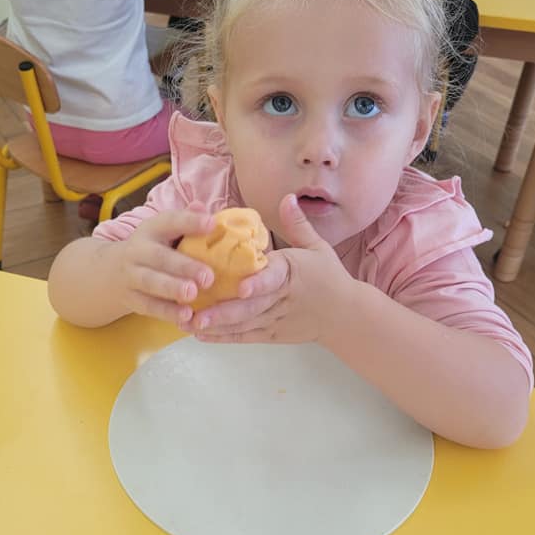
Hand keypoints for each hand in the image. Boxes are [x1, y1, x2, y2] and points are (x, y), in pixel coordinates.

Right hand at [119, 206, 215, 326]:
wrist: (108, 273)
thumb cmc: (152, 249)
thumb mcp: (164, 231)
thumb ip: (185, 221)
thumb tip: (202, 207)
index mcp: (151, 229)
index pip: (169, 221)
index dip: (190, 222)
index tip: (212, 225)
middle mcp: (138, 251)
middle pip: (159, 257)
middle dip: (184, 266)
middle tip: (208, 276)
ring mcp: (131, 276)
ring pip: (151, 282)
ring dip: (172, 288)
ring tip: (192, 294)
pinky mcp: (131, 299)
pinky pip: (149, 306)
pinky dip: (167, 312)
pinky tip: (186, 316)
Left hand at [189, 194, 351, 343]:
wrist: (344, 316)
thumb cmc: (329, 278)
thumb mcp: (318, 248)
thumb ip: (297, 225)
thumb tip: (286, 197)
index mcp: (292, 273)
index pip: (275, 278)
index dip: (259, 283)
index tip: (242, 287)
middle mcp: (282, 299)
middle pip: (252, 307)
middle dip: (224, 311)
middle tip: (197, 313)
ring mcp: (276, 319)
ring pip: (245, 324)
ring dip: (217, 325)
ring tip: (190, 324)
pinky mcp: (272, 335)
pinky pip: (246, 337)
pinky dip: (224, 337)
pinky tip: (201, 335)